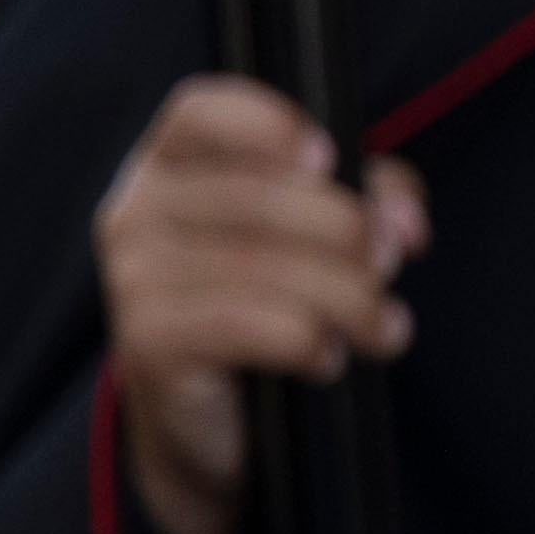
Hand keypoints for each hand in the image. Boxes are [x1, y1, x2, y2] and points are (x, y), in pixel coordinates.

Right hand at [100, 75, 425, 533]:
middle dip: (346, 229)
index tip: (328, 157)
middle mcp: (137, 210)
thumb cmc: (267, 304)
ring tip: (385, 327)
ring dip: (347, 298)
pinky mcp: (146, 341)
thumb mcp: (318, 235)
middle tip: (390, 264)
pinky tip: (329, 359)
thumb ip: (367, 198)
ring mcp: (133, 276)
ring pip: (263, 266)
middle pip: (257, 195)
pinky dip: (306, 341)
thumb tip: (401, 219)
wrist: (213, 422)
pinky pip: (246, 326)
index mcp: (170, 164)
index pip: (201, 112)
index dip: (266, 124)